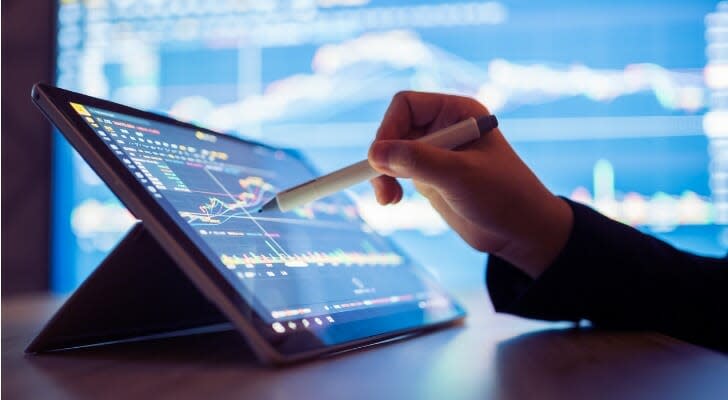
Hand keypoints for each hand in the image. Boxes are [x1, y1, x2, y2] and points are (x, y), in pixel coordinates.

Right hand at [367, 91, 572, 277]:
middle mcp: (444, 127)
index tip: (380, 158)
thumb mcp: (459, 176)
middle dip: (383, 155)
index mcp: (457, 112)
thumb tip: (374, 152)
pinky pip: (396, 171)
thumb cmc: (503, 196)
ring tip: (388, 198)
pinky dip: (388, 184)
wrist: (521, 232)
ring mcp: (436, 152)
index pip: (406, 105)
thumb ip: (417, 161)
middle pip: (394, 128)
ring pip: (391, 152)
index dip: (389, 128)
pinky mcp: (430, 176)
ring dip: (382, 173)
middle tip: (382, 184)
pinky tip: (392, 200)